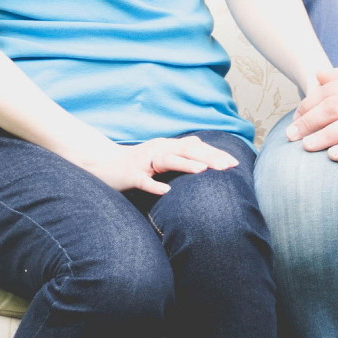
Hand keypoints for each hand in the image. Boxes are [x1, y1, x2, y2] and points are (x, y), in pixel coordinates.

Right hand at [80, 135, 239, 195]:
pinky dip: (154, 185)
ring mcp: (143, 161)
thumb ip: (179, 153)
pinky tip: (166, 191)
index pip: (195, 147)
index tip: (234, 163)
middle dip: (208, 157)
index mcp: (166, 146)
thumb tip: (203, 150)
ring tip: (204, 170)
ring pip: (167, 160)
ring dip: (186, 165)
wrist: (102, 165)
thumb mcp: (160, 156)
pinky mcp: (130, 174)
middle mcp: (157, 149)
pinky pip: (143, 180)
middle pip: (186, 150)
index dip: (215, 153)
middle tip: (228, 166)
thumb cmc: (136, 163)